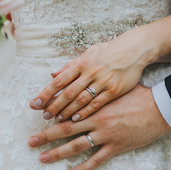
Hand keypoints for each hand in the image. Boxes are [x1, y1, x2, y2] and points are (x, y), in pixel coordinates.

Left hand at [27, 84, 170, 169]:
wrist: (160, 108)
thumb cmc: (138, 94)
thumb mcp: (115, 87)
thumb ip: (95, 85)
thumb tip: (84, 79)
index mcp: (95, 105)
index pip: (67, 111)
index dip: (51, 115)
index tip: (37, 118)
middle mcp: (97, 121)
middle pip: (66, 130)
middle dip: (46, 136)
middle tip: (30, 142)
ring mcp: (106, 135)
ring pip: (78, 146)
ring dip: (58, 153)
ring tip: (42, 158)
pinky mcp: (117, 146)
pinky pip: (97, 160)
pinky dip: (83, 168)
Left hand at [29, 29, 156, 121]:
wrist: (134, 49)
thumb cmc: (110, 51)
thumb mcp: (89, 53)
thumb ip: (70, 65)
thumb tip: (53, 74)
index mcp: (82, 63)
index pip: (59, 80)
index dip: (46, 92)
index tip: (35, 103)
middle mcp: (90, 72)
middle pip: (68, 92)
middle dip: (54, 105)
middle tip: (44, 116)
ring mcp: (103, 82)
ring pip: (81, 100)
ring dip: (67, 111)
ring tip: (57, 120)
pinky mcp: (114, 90)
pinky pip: (97, 103)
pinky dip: (85, 112)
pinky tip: (76, 118)